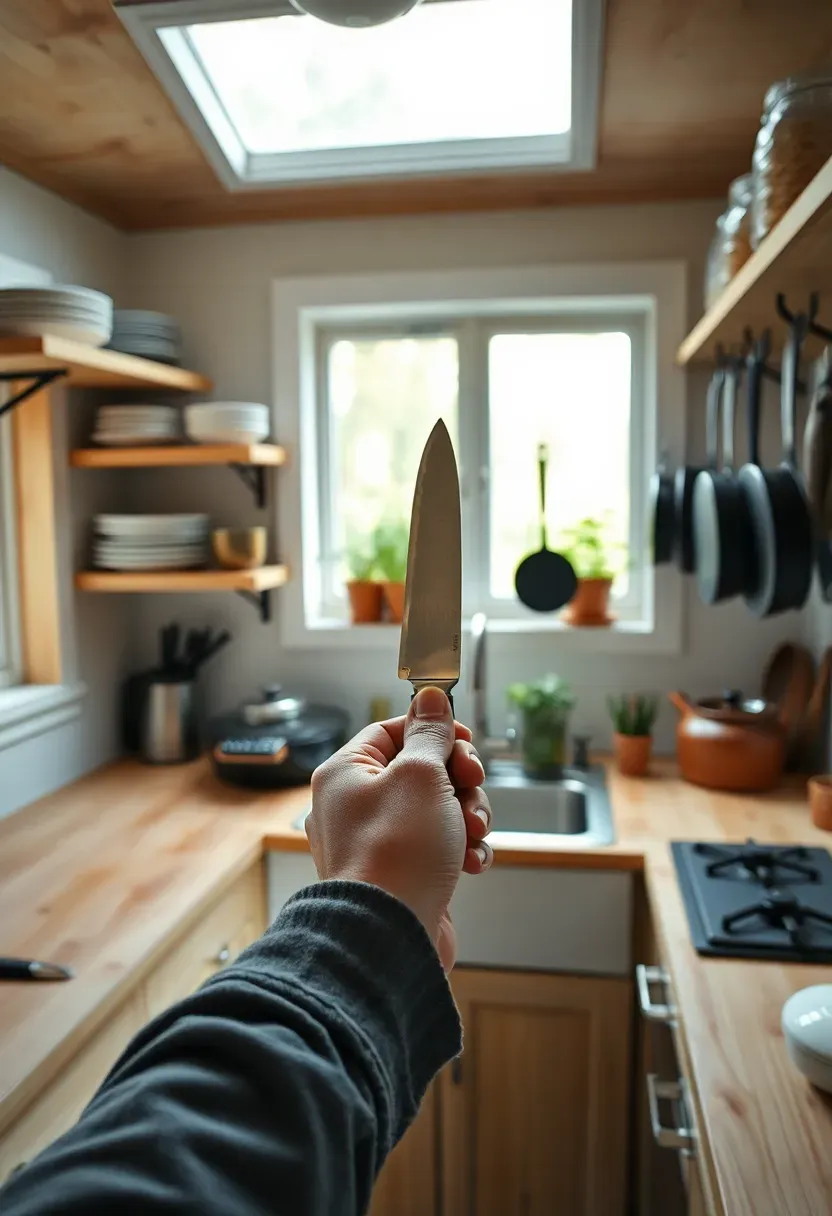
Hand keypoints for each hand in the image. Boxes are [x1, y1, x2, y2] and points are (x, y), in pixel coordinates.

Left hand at [306, 686, 492, 970]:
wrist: (390, 936)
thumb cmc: (398, 852)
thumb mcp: (420, 775)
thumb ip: (429, 733)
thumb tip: (429, 697)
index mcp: (346, 773)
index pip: (392, 729)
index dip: (434, 729)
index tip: (465, 739)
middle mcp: (355, 805)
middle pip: (420, 769)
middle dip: (459, 777)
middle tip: (471, 784)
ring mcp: (377, 842)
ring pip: (436, 808)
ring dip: (467, 813)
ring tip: (472, 832)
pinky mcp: (400, 874)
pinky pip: (438, 846)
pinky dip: (461, 848)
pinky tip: (472, 862)